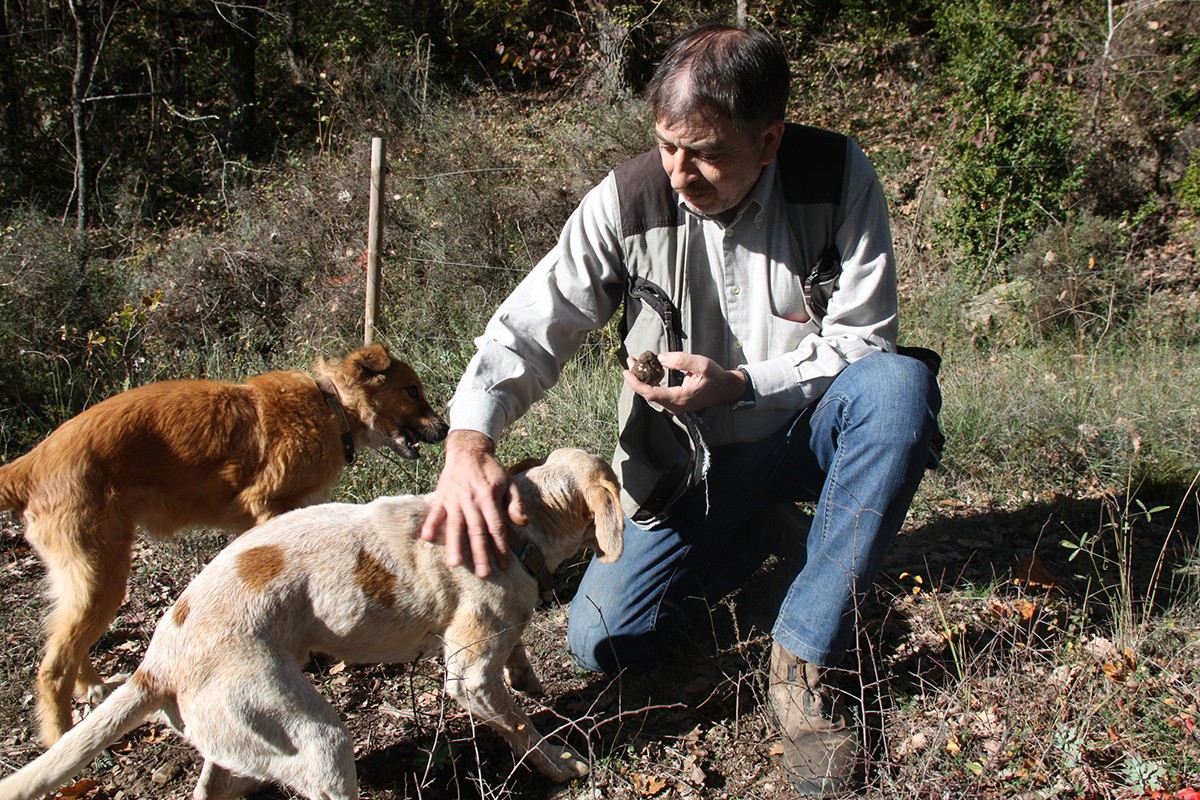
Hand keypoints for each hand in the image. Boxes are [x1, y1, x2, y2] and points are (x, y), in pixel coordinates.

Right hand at [419, 430, 526, 576]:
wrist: (468, 451)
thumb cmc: (491, 470)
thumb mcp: (509, 483)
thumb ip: (516, 503)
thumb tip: (523, 524)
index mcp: (489, 498)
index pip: (496, 527)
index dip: (501, 547)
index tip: (504, 565)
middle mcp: (472, 500)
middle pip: (477, 531)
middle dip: (480, 554)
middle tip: (483, 574)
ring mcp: (455, 499)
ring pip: (455, 525)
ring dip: (454, 545)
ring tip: (455, 564)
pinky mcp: (442, 496)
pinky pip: (435, 512)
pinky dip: (430, 524)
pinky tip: (427, 539)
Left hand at [622, 351, 745, 413]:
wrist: (726, 390)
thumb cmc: (715, 377)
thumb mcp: (701, 364)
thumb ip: (680, 360)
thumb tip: (660, 359)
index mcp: (679, 398)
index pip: (650, 393)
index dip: (635, 383)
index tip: (626, 371)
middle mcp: (674, 406)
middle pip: (647, 394)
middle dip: (636, 377)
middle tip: (631, 360)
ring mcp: (674, 406)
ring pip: (652, 394)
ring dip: (643, 379)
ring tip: (638, 363)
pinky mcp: (675, 403)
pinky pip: (658, 393)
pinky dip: (651, 381)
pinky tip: (652, 370)